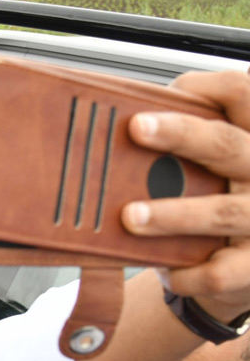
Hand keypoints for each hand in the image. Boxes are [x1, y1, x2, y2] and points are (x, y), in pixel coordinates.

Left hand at [120, 71, 249, 321]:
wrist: (246, 262)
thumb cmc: (217, 198)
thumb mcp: (212, 164)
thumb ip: (184, 145)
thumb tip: (123, 124)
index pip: (242, 93)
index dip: (207, 88)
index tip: (169, 89)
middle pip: (228, 146)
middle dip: (182, 135)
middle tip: (137, 128)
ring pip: (223, 211)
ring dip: (174, 214)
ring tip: (130, 216)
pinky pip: (222, 271)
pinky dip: (190, 272)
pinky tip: (166, 272)